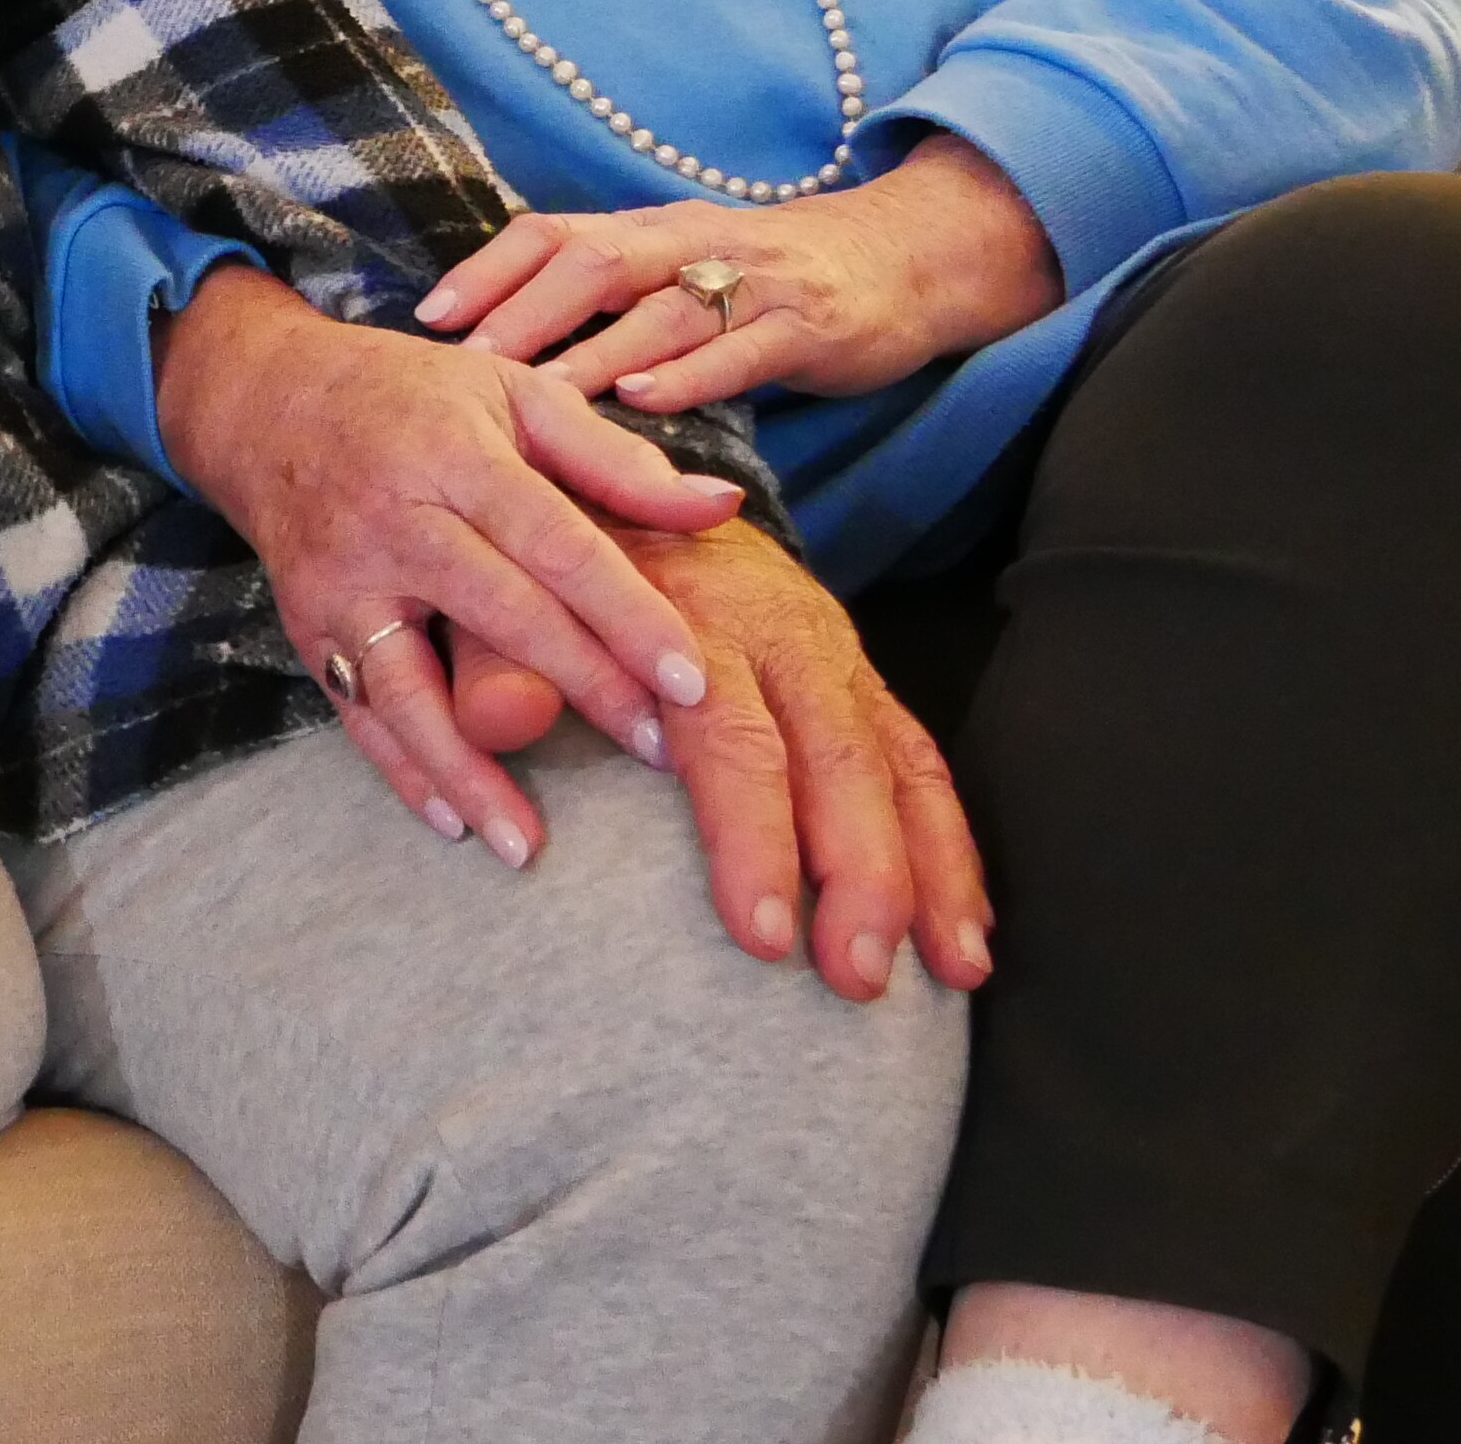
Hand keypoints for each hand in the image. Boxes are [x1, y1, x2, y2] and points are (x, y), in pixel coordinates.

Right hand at [155, 267, 752, 870]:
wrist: (270, 403)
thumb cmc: (415, 398)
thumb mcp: (516, 397)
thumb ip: (618, 461)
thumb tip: (723, 506)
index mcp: (457, 455)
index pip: (557, 544)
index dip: (627, 614)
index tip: (692, 681)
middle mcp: (394, 521)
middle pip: (500, 616)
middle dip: (583, 688)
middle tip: (658, 753)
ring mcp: (342, 580)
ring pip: (408, 686)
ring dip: (469, 769)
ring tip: (529, 844)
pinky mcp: (306, 625)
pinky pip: (357, 711)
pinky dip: (403, 771)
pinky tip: (453, 822)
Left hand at [418, 135, 1064, 416]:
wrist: (905, 261)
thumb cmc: (773, 282)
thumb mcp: (687, 275)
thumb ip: (612, 303)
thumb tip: (505, 357)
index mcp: (652, 228)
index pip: (554, 231)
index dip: (490, 269)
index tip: (430, 317)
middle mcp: (691, 242)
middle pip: (592, 258)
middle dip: (523, 310)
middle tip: (465, 367)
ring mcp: (751, 280)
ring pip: (658, 308)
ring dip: (592, 352)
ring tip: (534, 395)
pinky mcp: (805, 325)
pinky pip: (738, 348)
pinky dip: (686, 375)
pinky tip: (641, 402)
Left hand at [441, 522, 990, 1000]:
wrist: (625, 484)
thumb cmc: (557, 564)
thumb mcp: (508, 589)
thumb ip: (496, 653)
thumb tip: (498, 721)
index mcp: (690, 616)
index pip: (732, 737)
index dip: (752, 836)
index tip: (758, 935)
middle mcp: (780, 633)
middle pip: (838, 759)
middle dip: (861, 873)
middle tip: (856, 977)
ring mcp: (832, 655)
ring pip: (898, 762)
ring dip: (930, 869)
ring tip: (952, 971)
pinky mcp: (858, 677)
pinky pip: (919, 759)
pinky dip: (950, 843)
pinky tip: (964, 929)